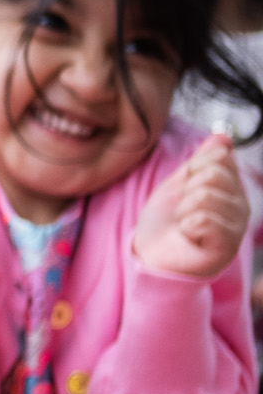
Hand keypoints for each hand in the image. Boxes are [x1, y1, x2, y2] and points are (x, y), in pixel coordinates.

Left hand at [135, 135, 248, 278]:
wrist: (152, 256)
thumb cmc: (166, 222)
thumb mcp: (179, 182)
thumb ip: (201, 160)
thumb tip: (223, 136)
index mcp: (232, 188)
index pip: (218, 157)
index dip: (191, 169)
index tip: (186, 189)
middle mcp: (242, 206)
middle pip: (212, 174)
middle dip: (186, 190)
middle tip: (183, 210)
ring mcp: (237, 227)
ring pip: (205, 195)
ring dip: (184, 210)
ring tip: (185, 224)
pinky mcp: (228, 247)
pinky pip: (202, 219)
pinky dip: (186, 225)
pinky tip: (189, 236)